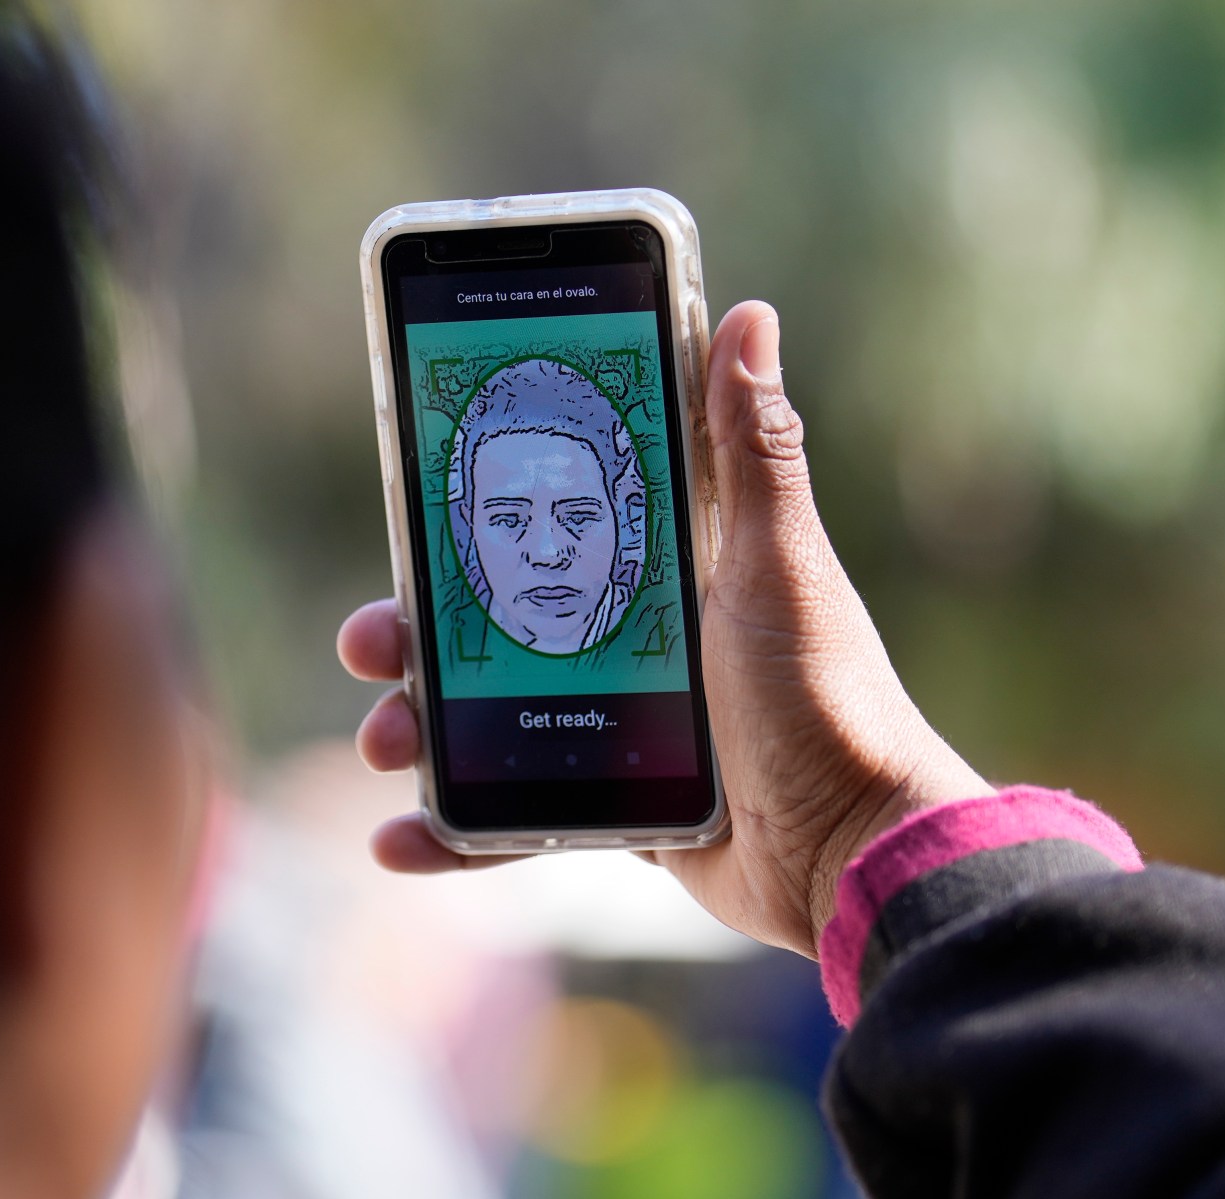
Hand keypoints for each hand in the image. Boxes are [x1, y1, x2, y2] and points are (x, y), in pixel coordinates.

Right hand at [336, 301, 990, 956]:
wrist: (854, 857)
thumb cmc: (826, 702)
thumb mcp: (778, 567)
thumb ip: (753, 452)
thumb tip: (749, 315)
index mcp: (668, 573)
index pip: (550, 525)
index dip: (472, 518)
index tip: (412, 503)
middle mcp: (635, 645)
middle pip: (493, 625)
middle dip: (415, 633)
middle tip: (371, 640)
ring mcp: (620, 730)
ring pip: (487, 718)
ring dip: (417, 728)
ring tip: (385, 739)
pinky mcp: (618, 810)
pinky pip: (515, 815)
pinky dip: (452, 832)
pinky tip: (397, 839)